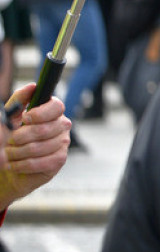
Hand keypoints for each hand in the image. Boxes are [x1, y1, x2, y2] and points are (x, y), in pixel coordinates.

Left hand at [0, 84, 70, 211]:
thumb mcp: (9, 116)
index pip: (56, 107)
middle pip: (46, 128)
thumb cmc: (8, 138)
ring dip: (18, 152)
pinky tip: (15, 164)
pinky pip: (44, 162)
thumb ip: (19, 100)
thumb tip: (32, 86)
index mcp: (50, 111)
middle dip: (21, 137)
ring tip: (9, 154)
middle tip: (10, 140)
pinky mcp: (59, 160)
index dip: (40, 113)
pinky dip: (23, 165)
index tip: (25, 118)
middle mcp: (61, 125)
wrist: (6, 163)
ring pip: (43, 147)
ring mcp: (62, 143)